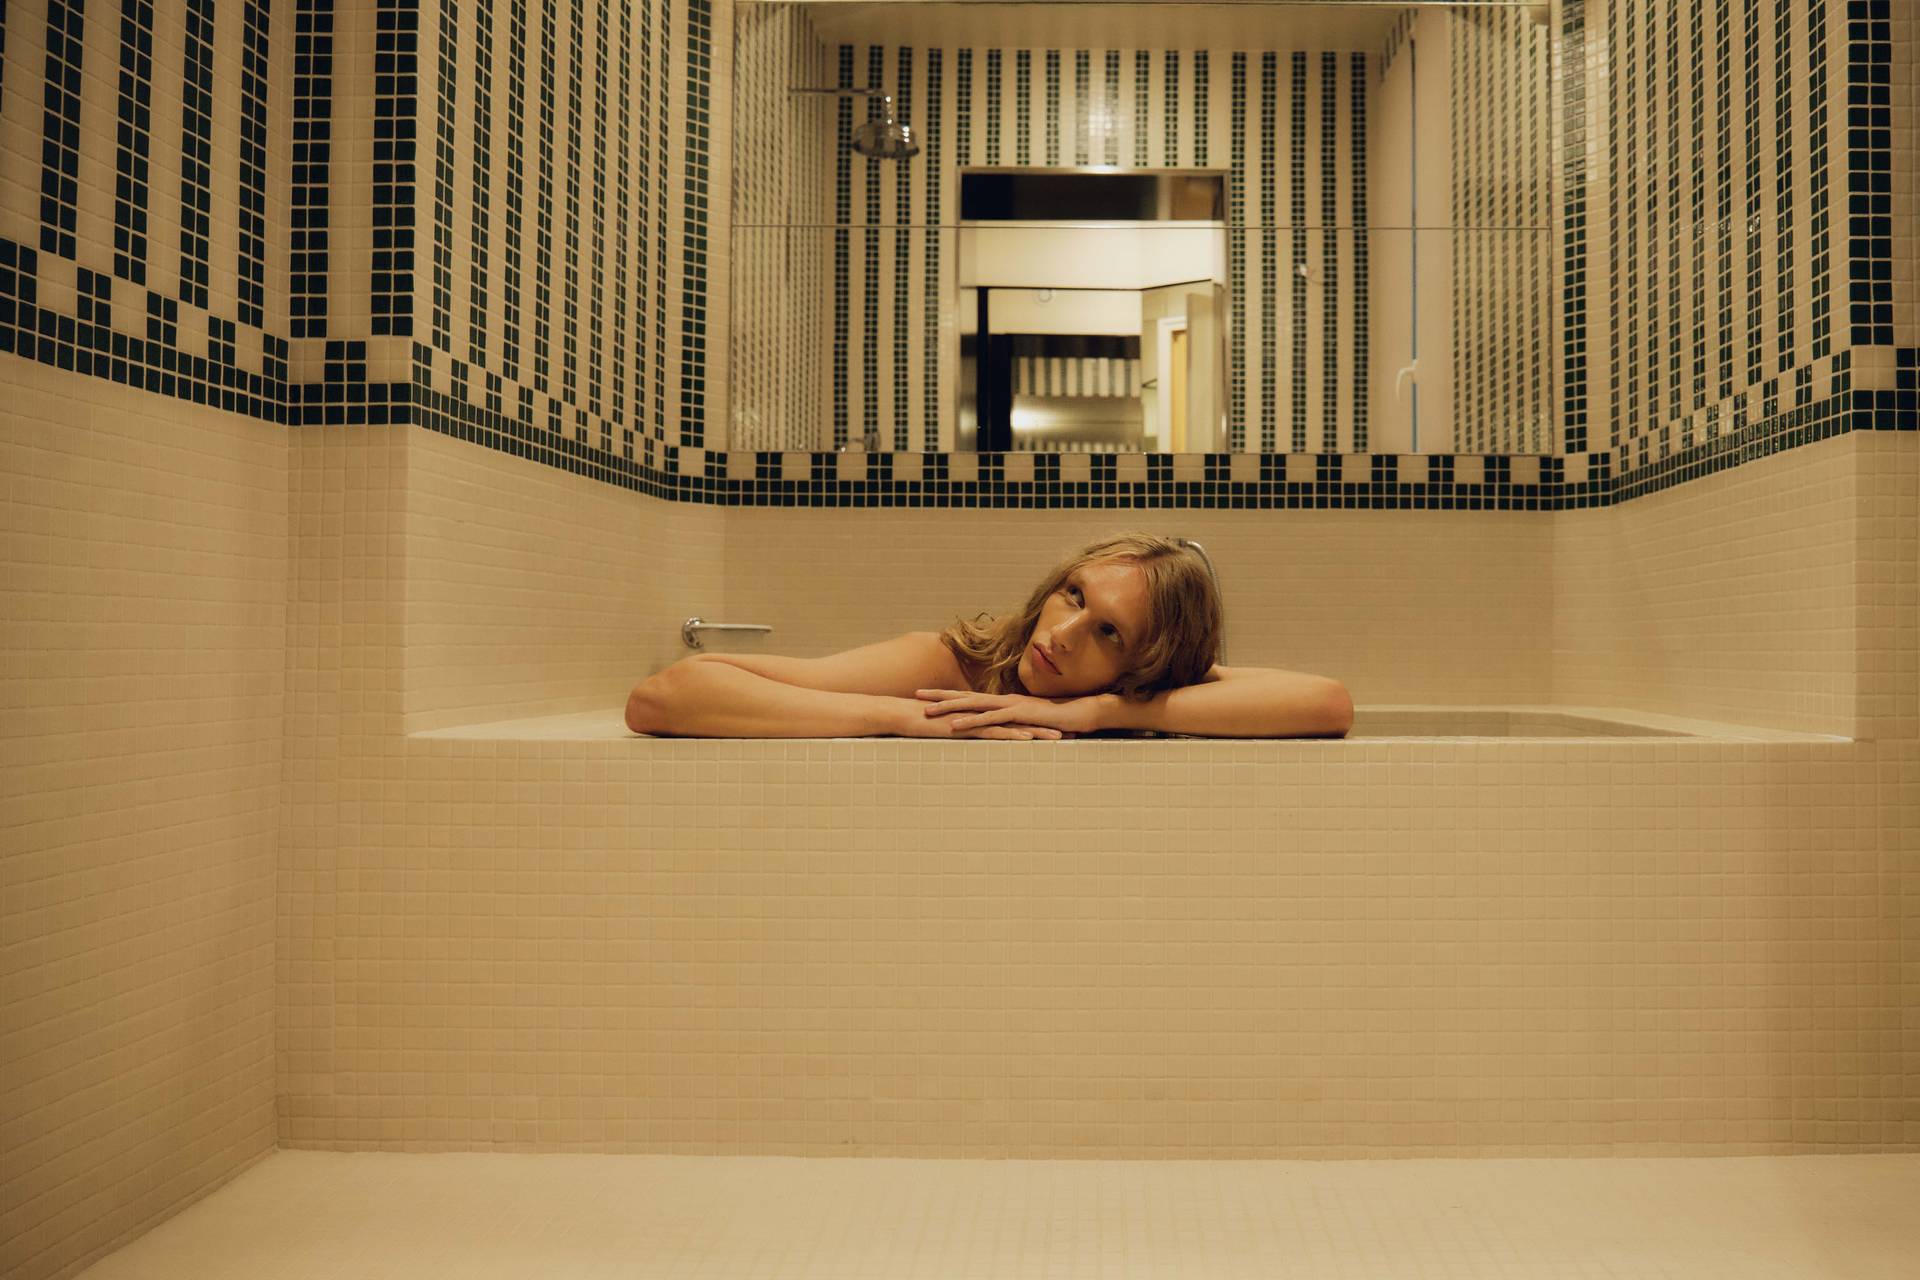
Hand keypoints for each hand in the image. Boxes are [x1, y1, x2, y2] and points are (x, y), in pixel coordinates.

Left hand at [914, 689, 1107, 736]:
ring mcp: (1009, 706)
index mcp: (1003, 702)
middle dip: (940, 696)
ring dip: (949, 708)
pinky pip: (989, 719)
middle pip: (965, 696)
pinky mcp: (1018, 715)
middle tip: (916, 695)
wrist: (1082, 712)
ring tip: (928, 712)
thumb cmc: (1057, 719)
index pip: (970, 697)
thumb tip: (1002, 733)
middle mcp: (1002, 700)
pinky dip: (971, 722)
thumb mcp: (1030, 724)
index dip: (948, 696)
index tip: (927, 695)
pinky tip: (955, 726)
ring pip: (973, 706)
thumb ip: (1015, 726)